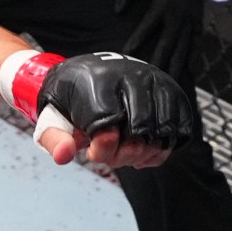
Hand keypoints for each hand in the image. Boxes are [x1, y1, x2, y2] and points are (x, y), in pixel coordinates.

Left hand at [33, 52, 197, 167]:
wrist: (87, 73)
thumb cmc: (70, 100)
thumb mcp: (52, 118)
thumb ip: (55, 139)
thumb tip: (63, 155)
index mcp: (97, 79)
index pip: (108, 123)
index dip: (102, 148)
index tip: (93, 152)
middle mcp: (131, 75)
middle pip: (139, 129)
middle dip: (123, 154)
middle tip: (109, 156)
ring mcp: (155, 81)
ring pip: (162, 130)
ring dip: (145, 153)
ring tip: (127, 153)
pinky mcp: (172, 91)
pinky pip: (180, 128)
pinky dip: (164, 148)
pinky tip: (145, 150)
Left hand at [114, 0, 209, 85]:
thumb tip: (117, 11)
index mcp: (164, 1)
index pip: (148, 24)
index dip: (137, 39)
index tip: (126, 55)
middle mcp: (179, 13)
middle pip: (168, 43)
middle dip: (159, 63)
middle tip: (151, 82)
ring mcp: (191, 19)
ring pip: (184, 48)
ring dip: (177, 68)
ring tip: (170, 87)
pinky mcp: (199, 22)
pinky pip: (197, 44)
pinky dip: (193, 59)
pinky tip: (189, 74)